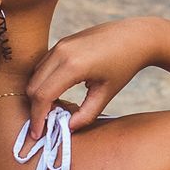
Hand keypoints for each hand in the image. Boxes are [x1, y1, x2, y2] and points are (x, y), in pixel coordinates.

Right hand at [23, 17, 164, 141]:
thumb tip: (68, 128)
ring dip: (39, 94)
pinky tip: (57, 94)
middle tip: (46, 124)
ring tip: (54, 110)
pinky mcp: (62, 43)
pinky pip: (43, 65)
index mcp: (73, 66)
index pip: (43, 96)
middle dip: (35, 108)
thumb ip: (86, 114)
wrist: (136, 36)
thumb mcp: (107, 93)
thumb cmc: (124, 65)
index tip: (37, 134)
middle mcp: (61, 52)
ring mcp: (60, 45)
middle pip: (33, 86)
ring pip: (35, 75)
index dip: (37, 117)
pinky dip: (43, 82)